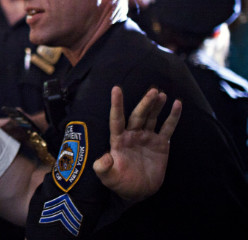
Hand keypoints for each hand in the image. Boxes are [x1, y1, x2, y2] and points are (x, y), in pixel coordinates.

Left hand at [94, 86, 180, 201]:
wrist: (138, 192)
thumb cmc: (120, 182)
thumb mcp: (109, 177)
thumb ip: (103, 168)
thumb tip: (103, 159)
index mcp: (118, 139)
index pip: (116, 119)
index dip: (116, 105)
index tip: (116, 88)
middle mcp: (132, 134)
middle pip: (138, 115)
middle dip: (145, 103)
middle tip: (153, 91)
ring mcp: (147, 137)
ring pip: (152, 117)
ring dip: (156, 105)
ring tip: (160, 94)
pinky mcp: (161, 143)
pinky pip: (167, 127)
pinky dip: (173, 116)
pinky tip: (177, 104)